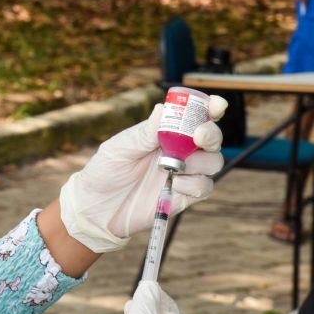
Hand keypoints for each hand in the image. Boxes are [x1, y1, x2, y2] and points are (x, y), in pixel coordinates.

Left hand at [59, 97, 225, 252]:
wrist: (96, 208)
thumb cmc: (105, 171)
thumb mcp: (120, 148)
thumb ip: (145, 132)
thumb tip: (163, 108)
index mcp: (164, 132)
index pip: (194, 117)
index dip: (211, 109)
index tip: (216, 105)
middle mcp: (179, 150)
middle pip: (211, 138)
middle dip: (211, 134)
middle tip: (199, 137)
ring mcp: (183, 174)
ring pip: (213, 162)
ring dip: (201, 162)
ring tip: (176, 167)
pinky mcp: (184, 196)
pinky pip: (204, 187)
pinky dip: (194, 184)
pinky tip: (174, 184)